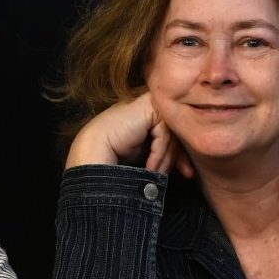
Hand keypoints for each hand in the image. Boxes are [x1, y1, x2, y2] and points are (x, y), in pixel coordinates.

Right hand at [65, 92, 193, 176]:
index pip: (174, 131)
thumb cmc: (111, 157)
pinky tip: (150, 167)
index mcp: (145, 115)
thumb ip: (161, 148)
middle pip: (177, 130)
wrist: (91, 153)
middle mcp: (147, 106)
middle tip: (187, 174)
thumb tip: (187, 161)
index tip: (186, 173)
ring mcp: (147, 103)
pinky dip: (159, 152)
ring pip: (173, 131)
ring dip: (167, 157)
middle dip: (181, 155)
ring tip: (158, 174)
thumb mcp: (144, 153)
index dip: (180, 152)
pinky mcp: (147, 105)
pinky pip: (164, 131)